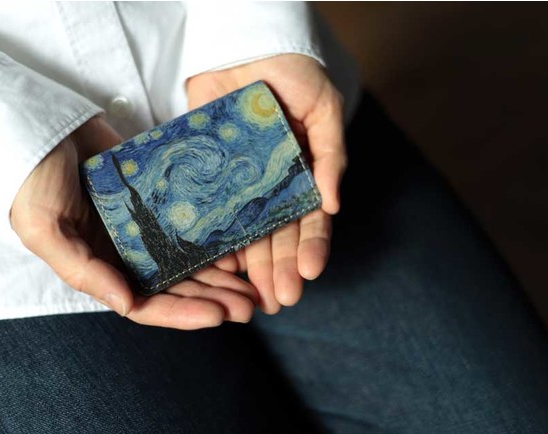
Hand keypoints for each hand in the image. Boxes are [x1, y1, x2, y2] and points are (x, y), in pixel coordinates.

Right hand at [10, 117, 257, 328]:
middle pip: (177, 284)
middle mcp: (126, 251)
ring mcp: (144, 224)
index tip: (218, 316)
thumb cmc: (32, 182)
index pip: (147, 303)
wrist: (39, 125)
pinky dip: (212, 233)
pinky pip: (190, 219)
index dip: (182, 313)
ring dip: (219, 272)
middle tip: (248, 306)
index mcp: (102, 267)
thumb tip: (127, 305)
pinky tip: (238, 240)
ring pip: (189, 256)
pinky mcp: (157, 195)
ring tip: (252, 281)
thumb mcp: (45, 230)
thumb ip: (84, 271)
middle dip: (212, 298)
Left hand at [187, 54, 346, 312]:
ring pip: (248, 232)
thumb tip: (334, 205)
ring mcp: (242, 184)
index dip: (310, 248)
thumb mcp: (324, 110)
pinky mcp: (213, 175)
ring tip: (252, 296)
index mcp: (304, 175)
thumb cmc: (293, 74)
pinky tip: (220, 264)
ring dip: (252, 265)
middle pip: (278, 235)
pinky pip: (214, 212)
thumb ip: (331, 156)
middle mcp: (274, 186)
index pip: (309, 220)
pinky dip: (217, 238)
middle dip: (280, 268)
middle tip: (278, 299)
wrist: (245, 44)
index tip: (309, 274)